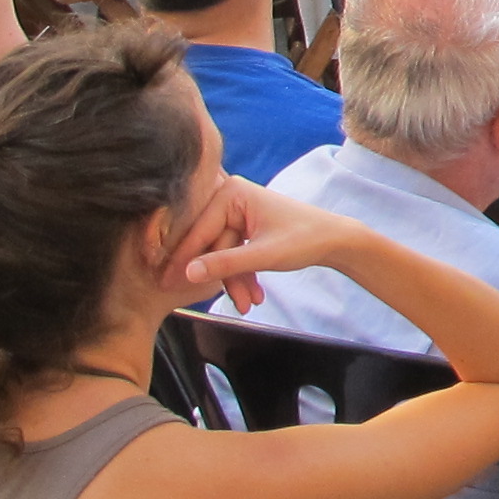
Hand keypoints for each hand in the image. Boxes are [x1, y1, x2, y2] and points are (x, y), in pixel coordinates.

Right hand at [174, 179, 378, 308]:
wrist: (335, 240)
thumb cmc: (305, 239)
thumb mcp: (263, 255)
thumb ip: (225, 264)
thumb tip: (188, 273)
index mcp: (232, 193)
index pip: (199, 231)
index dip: (183, 260)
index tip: (164, 283)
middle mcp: (230, 197)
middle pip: (210, 245)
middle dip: (221, 277)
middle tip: (209, 302)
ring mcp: (237, 212)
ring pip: (222, 254)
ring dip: (235, 282)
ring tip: (248, 305)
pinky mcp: (244, 226)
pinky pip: (233, 254)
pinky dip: (242, 276)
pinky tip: (253, 296)